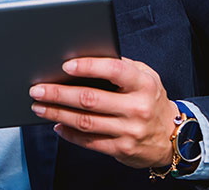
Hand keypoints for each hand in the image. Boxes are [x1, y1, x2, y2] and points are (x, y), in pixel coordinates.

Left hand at [29, 57, 178, 169]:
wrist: (172, 136)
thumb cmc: (150, 98)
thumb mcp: (145, 77)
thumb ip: (121, 66)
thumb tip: (84, 58)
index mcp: (143, 83)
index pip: (113, 70)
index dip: (88, 66)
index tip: (65, 65)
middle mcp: (137, 107)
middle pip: (90, 99)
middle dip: (59, 93)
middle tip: (37, 89)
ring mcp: (130, 130)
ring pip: (85, 122)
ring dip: (58, 113)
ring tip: (39, 106)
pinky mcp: (122, 149)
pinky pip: (89, 142)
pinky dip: (69, 134)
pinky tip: (56, 124)